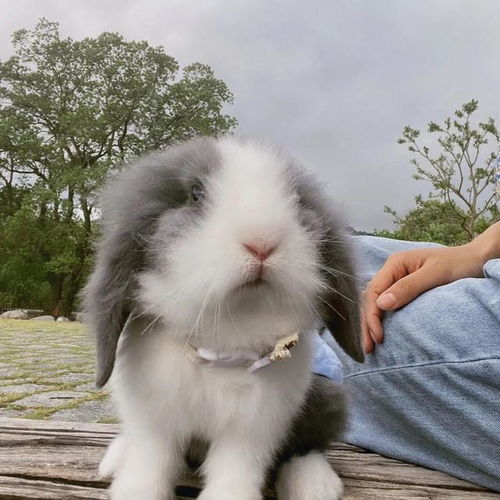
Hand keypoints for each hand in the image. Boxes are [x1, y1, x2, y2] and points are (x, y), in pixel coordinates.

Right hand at [362, 243, 486, 352]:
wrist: (475, 260)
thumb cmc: (458, 264)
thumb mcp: (435, 274)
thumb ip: (408, 287)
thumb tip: (381, 304)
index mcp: (395, 264)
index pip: (374, 291)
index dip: (372, 315)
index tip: (378, 336)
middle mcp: (391, 271)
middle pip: (371, 299)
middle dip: (367, 323)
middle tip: (368, 348)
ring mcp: (396, 280)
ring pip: (375, 303)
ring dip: (370, 323)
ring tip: (370, 345)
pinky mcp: (402, 289)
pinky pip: (386, 305)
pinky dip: (380, 319)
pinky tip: (378, 332)